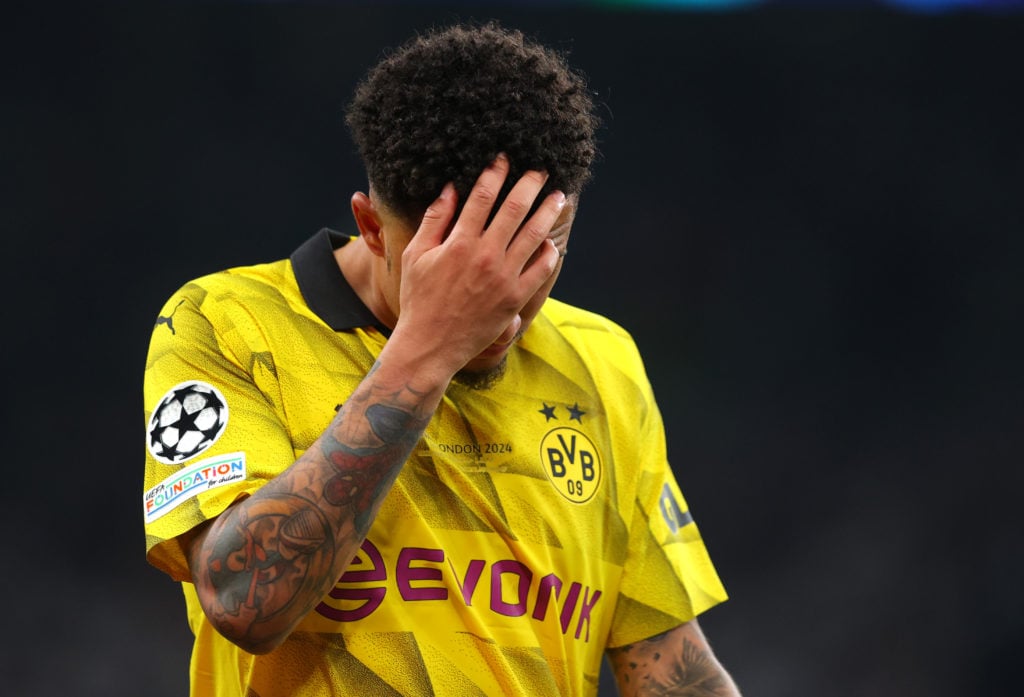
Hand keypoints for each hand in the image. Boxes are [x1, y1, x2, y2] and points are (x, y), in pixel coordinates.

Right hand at [386, 154, 565, 383]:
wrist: (431, 345)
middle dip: (530, 184)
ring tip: (558, 197)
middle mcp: (486, 255)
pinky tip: (551, 242)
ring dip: (548, 211)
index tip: (505, 158)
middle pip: (515, 208)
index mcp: (460, 242)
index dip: (496, 173)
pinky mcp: (516, 298)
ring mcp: (504, 277)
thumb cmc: (419, 299)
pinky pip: (541, 270)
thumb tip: (449, 189)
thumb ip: (434, 220)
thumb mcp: (415, 256)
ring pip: (534, 234)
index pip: (483, 196)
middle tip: (541, 170)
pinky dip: (549, 253)